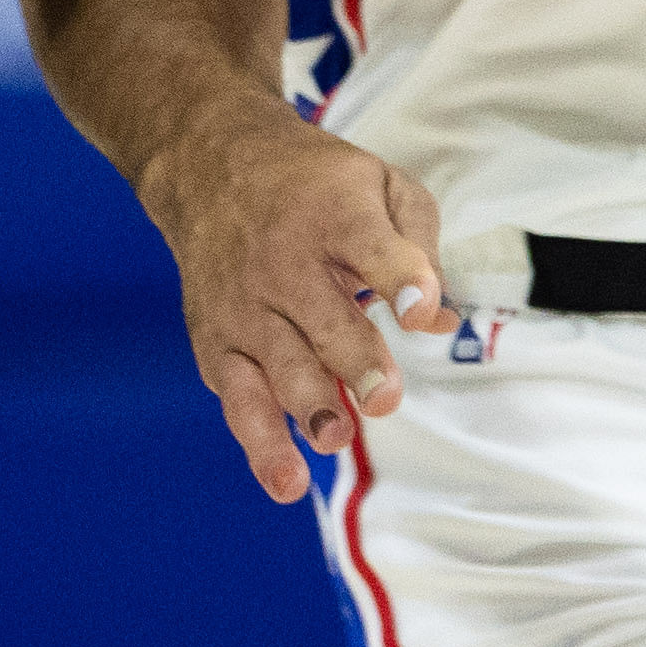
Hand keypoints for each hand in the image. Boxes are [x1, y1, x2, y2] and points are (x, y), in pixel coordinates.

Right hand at [137, 100, 449, 502]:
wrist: (208, 165)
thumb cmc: (313, 186)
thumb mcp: (378, 182)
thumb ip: (418, 243)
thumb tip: (438, 318)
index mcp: (334, 214)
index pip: (370, 246)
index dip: (399, 276)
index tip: (420, 306)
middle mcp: (285, 263)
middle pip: (323, 317)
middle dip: (353, 359)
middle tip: (383, 395)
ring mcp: (246, 306)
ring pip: (277, 366)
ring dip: (307, 406)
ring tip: (335, 438)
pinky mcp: (218, 342)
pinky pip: (239, 398)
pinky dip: (259, 441)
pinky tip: (285, 480)